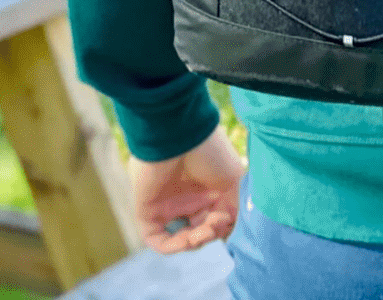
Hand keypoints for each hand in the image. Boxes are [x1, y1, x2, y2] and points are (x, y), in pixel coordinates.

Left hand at [129, 125, 245, 254]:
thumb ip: (233, 207)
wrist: (181, 134)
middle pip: (199, 231)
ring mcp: (167, 205)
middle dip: (210, 234)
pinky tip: (186, 239)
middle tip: (215, 223)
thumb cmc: (210, 152)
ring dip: (194, 243)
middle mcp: (188, 198)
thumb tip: (227, 230)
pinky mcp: (149, 211)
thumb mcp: (233, 179)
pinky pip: (157, 239)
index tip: (226, 217)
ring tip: (203, 232)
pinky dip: (172, 246)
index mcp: (207, 188)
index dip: (223, 226)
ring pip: (180, 238)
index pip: (214, 219)